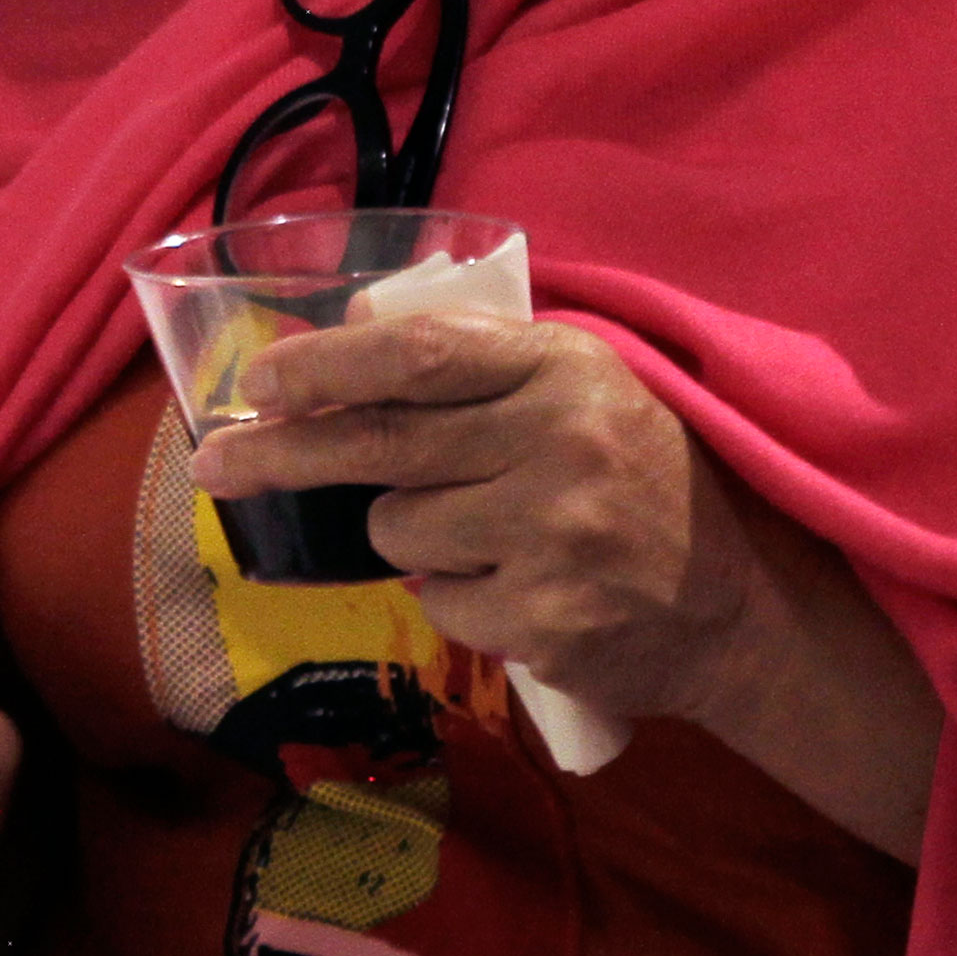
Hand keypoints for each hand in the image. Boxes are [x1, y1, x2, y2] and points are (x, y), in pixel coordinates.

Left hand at [185, 313, 755, 724]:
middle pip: (379, 445)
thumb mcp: (579, 386)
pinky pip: (437, 602)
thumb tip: (343, 332)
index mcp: (561, 369)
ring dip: (412, 532)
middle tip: (214, 461)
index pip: (418, 354)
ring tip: (486, 531)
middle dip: (279, 452)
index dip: (327, 365)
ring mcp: (551, 539)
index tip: (259, 378)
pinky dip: (456, 596)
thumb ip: (476, 360)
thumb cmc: (642, 475)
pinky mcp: (544, 623)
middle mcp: (556, 445)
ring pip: (397, 530)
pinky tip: (516, 586)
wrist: (742, 605)